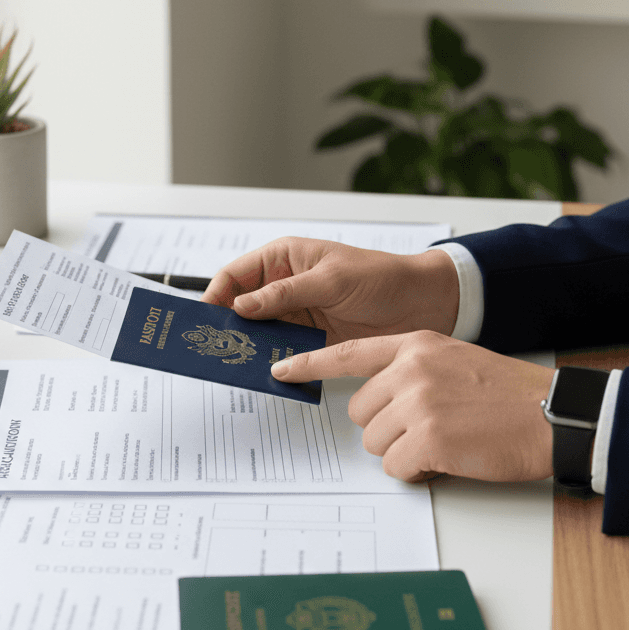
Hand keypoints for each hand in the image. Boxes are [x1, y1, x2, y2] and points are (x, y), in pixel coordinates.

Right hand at [201, 237, 458, 344]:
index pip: (236, 275)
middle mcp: (285, 286)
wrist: (425, 303)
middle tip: (209, 346)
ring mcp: (297, 314)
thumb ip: (285, 294)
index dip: (216, 295)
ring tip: (231, 362)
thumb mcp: (331, 279)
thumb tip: (241, 306)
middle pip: (241, 306)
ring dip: (247, 345)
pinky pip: (281, 350)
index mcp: (285, 259)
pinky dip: (270, 360)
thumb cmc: (382, 277)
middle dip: (226, 324)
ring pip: (259, 331)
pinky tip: (262, 370)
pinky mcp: (311, 339)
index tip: (203, 318)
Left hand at [271, 331, 554, 482]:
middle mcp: (411, 370)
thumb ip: (413, 371)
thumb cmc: (508, 395)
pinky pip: (397, 468)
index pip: (349, 353)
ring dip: (404, 452)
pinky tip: (450, 458)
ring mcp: (418, 403)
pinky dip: (419, 472)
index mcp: (416, 345)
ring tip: (446, 441)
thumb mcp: (455, 360)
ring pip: (376, 444)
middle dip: (387, 429)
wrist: (555, 415)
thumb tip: (378, 403)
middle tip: (428, 429)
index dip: (310, 364)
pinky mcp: (429, 439)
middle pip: (361, 413)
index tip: (281, 369)